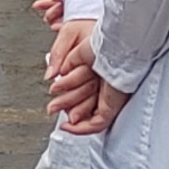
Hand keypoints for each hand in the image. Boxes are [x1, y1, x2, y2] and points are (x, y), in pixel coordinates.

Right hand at [45, 16, 123, 133]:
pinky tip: (70, 125)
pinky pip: (96, 124)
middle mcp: (102, 87)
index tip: (53, 100)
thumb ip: (60, 59)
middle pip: (80, 106)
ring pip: (87, 116)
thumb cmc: (101, 39)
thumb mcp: (73, 44)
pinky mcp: (112, 105)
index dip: (66, 98)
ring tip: (56, 111)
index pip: (80, 93)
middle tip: (51, 108)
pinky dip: (82, 128)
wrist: (116, 43)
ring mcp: (107, 98)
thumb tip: (51, 75)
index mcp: (95, 73)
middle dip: (63, 107)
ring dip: (70, 118)